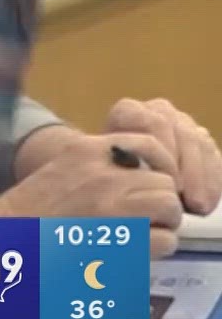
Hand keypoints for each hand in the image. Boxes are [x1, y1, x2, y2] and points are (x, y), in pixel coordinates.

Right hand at [0, 131, 182, 257]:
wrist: (6, 240)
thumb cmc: (28, 212)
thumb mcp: (61, 170)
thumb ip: (97, 166)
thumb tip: (138, 174)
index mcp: (86, 151)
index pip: (150, 145)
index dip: (161, 166)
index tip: (153, 183)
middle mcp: (104, 172)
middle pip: (164, 181)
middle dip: (160, 201)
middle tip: (144, 217)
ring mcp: (114, 204)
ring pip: (170, 207)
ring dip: (162, 223)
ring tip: (141, 234)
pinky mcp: (122, 237)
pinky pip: (166, 239)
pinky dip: (156, 249)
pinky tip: (135, 252)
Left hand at [105, 98, 221, 214]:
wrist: (123, 181)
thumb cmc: (108, 176)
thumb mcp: (107, 169)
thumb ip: (120, 167)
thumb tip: (139, 174)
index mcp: (129, 112)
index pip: (152, 122)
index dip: (161, 149)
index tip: (164, 178)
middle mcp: (158, 112)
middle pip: (180, 133)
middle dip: (185, 168)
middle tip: (183, 196)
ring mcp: (183, 124)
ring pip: (200, 145)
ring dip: (200, 179)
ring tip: (196, 207)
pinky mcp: (201, 142)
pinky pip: (213, 158)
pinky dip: (211, 183)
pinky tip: (206, 205)